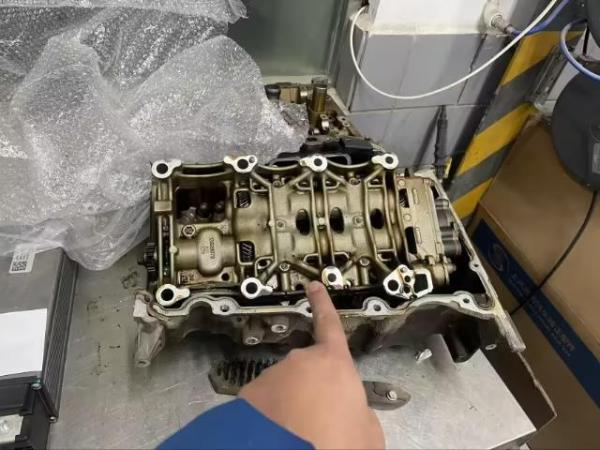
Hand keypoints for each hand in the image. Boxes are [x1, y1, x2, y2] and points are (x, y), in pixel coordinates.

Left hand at [239, 282, 384, 448]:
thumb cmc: (337, 441)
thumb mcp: (369, 431)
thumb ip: (361, 412)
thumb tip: (351, 414)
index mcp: (333, 362)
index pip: (329, 324)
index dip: (323, 304)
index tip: (313, 286)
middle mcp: (299, 362)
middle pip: (308, 370)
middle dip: (313, 389)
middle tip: (322, 419)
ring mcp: (271, 377)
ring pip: (285, 389)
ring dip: (292, 406)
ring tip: (302, 434)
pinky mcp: (248, 397)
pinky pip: (264, 404)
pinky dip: (271, 418)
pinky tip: (278, 436)